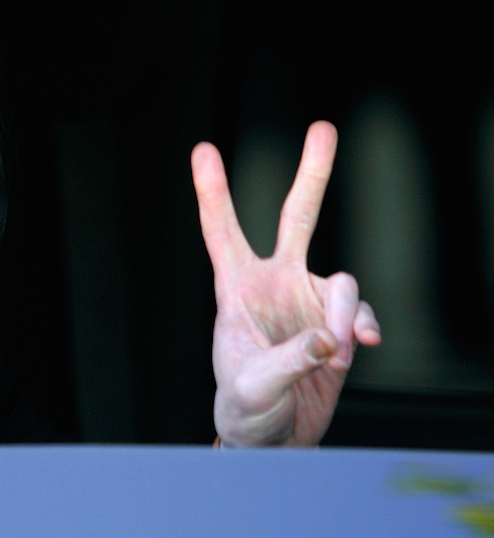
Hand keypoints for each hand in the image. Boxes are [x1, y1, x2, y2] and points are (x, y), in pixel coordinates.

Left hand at [191, 121, 380, 446]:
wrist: (273, 438)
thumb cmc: (244, 407)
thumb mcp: (255, 385)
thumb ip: (292, 358)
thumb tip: (332, 337)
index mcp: (237, 288)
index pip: (221, 232)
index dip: (213, 191)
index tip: (202, 150)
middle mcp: (275, 283)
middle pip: (299, 218)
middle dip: (314, 174)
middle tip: (325, 128)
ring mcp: (308, 300)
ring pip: (343, 280)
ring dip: (345, 315)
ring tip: (333, 351)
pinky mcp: (338, 323)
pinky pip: (362, 312)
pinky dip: (365, 326)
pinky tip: (360, 346)